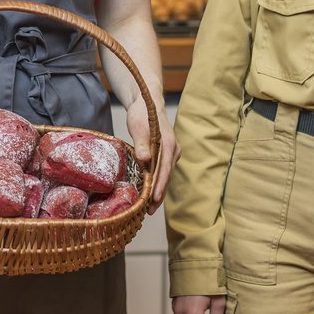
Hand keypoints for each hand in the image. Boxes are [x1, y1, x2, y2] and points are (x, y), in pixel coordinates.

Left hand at [125, 95, 179, 213]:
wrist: (148, 102)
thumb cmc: (143, 113)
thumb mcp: (139, 126)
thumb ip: (142, 143)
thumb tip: (145, 159)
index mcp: (169, 145)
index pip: (165, 170)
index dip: (160, 186)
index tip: (154, 200)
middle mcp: (174, 150)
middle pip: (167, 176)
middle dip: (159, 194)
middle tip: (149, 211)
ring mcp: (172, 152)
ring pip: (166, 174)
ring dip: (158, 190)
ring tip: (149, 207)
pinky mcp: (167, 153)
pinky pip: (163, 170)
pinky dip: (158, 181)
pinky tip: (150, 191)